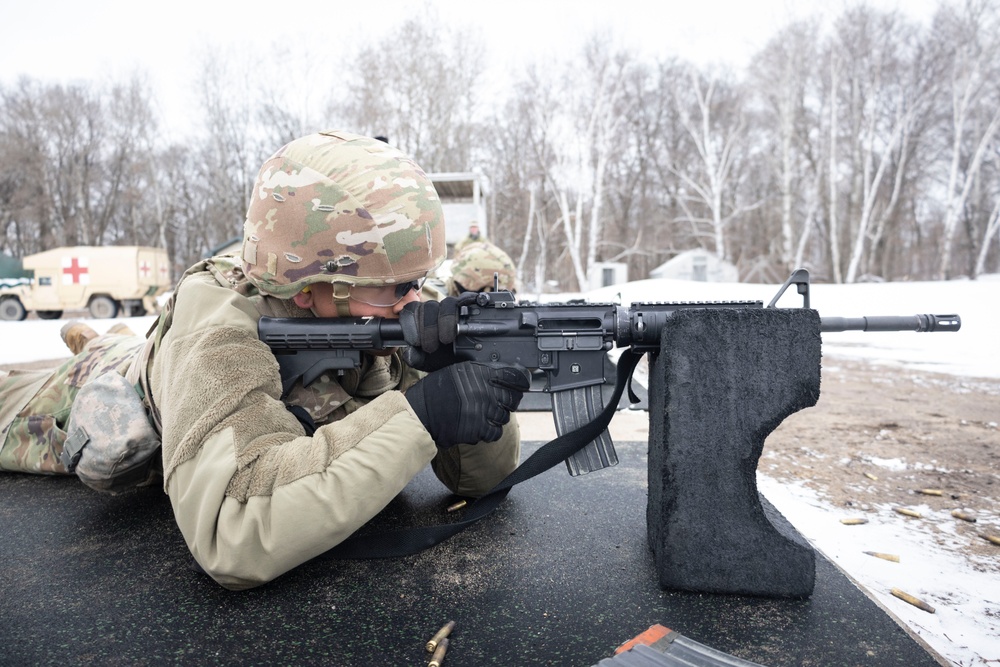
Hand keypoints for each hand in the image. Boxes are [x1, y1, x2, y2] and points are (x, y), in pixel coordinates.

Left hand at [399, 293, 477, 370]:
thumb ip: (417, 358)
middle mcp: (438, 309)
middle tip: (430, 347)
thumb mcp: (430, 362)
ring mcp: (456, 306)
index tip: (415, 342)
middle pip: (428, 306)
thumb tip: (409, 352)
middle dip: (427, 328)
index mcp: (423, 318)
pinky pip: (466, 300)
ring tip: (446, 340)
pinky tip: (460, 327)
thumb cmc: (447, 360)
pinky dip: (463, 309)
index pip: (412, 309)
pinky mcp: (471, 305)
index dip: (411, 324)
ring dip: (445, 322)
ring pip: (447, 303)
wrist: (468, 362)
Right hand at [405, 361, 529, 448]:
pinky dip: (489, 432)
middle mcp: (484, 391)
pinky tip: (479, 427)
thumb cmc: (435, 392)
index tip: (521, 385)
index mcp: (480, 374)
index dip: (521, 382)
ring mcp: (483, 411)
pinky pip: (495, 433)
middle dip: (508, 402)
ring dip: (496, 418)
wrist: (420, 413)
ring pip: (504, 417)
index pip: (514, 377)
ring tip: (482, 415)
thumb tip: (501, 376)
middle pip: (513, 399)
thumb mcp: (457, 371)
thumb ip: (480, 373)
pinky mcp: (479, 429)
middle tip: (498, 402)